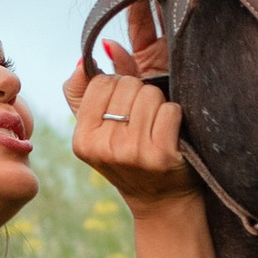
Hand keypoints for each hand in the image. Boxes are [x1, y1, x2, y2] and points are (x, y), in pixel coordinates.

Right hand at [66, 25, 196, 217]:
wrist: (160, 200)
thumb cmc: (129, 156)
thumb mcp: (99, 129)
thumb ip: (87, 89)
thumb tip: (90, 56)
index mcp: (82, 140)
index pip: (102, 82)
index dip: (118, 89)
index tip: (122, 111)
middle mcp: (103, 148)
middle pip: (127, 85)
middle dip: (139, 96)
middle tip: (142, 124)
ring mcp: (132, 153)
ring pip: (150, 94)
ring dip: (159, 106)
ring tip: (155, 129)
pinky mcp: (161, 155)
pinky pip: (170, 110)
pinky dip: (175, 117)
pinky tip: (170, 137)